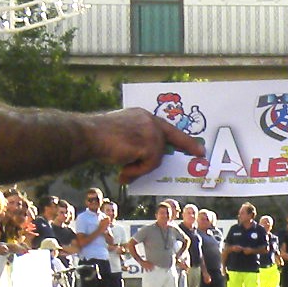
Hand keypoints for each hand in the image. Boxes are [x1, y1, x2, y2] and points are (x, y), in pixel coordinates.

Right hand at [87, 109, 201, 182]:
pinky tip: (124, 169)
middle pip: (172, 138)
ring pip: (156, 157)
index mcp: (143, 116)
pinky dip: (137, 170)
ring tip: (124, 169)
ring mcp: (151, 132)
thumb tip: (145, 163)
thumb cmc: (99, 137)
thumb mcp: (123, 135)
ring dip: (141, 167)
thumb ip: (138, 144)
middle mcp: (149, 121)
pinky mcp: (149, 144)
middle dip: (188, 146)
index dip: (182, 138)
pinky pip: (150, 164)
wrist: (87, 135)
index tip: (197, 147)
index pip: (167, 128)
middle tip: (200, 153)